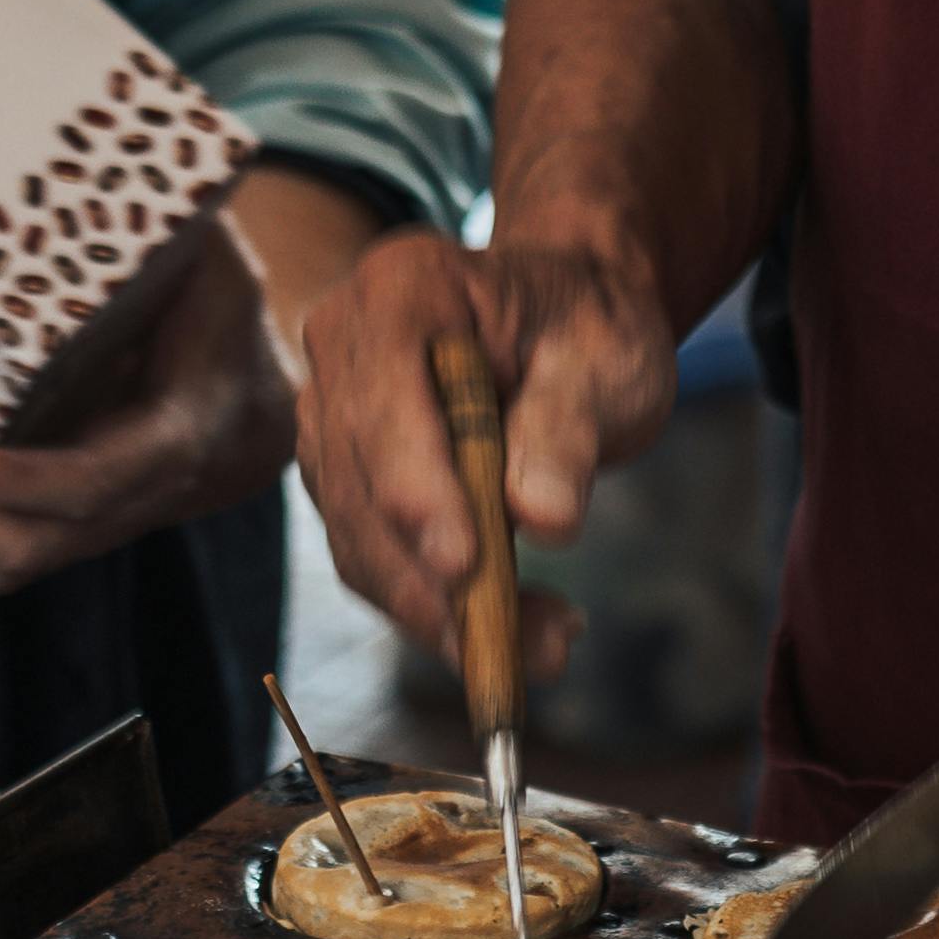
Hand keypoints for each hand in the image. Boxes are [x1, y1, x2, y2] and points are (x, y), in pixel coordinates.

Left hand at [0, 165, 378, 599]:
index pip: (98, 482)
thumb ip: (167, 218)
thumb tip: (100, 149)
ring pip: (1, 569)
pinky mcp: (49, 533)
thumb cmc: (211, 306)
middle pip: (33, 546)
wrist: (240, 401)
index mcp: (177, 431)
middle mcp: (131, 498)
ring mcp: (87, 526)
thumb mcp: (209, 253)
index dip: (22, 482)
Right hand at [295, 224, 675, 672]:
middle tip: (519, 649)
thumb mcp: (606, 360)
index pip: (386, 398)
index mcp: (403, 290)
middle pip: (360, 483)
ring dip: (437, 613)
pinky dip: (435, 611)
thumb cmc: (588, 327)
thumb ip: (569, 428)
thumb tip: (543, 517)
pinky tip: (511, 637)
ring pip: (359, 538)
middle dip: (431, 580)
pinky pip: (374, 560)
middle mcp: (342, 347)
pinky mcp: (344, 480)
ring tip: (541, 648)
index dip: (417, 489)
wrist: (567, 322)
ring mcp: (332, 417)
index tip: (465, 566)